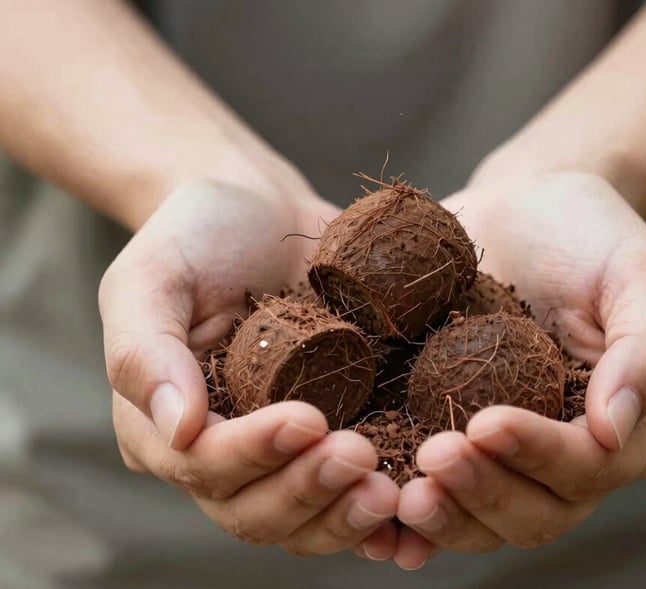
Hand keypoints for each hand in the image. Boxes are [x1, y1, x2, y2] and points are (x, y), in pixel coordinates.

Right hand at [100, 181, 399, 557]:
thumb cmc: (199, 236)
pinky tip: (414, 497)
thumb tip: (179, 430)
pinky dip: (380, 508)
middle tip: (360, 456)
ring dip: (348, 513)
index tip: (306, 419)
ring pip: (306, 518)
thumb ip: (146, 349)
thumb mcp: (154, 274)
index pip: (203, 465)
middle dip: (308, 490)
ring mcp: (280, 450)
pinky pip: (350, 489)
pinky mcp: (332, 432)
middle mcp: (223, 452)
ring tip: (394, 490)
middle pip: (255, 510)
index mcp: (164, 425)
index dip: (253, 453)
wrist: (262, 210)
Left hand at [396, 172, 645, 554]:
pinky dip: (404, 518)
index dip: (539, 454)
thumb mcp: (639, 275)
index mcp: (621, 429)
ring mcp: (504, 456)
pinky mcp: (452, 437)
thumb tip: (615, 430)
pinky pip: (433, 491)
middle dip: (482, 492)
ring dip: (441, 517)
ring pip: (479, 519)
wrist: (523, 209)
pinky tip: (371, 516)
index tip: (487, 423)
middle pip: (532, 512)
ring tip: (397, 495)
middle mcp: (564, 458)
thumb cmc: (588, 235)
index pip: (586, 466)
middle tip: (432, 459)